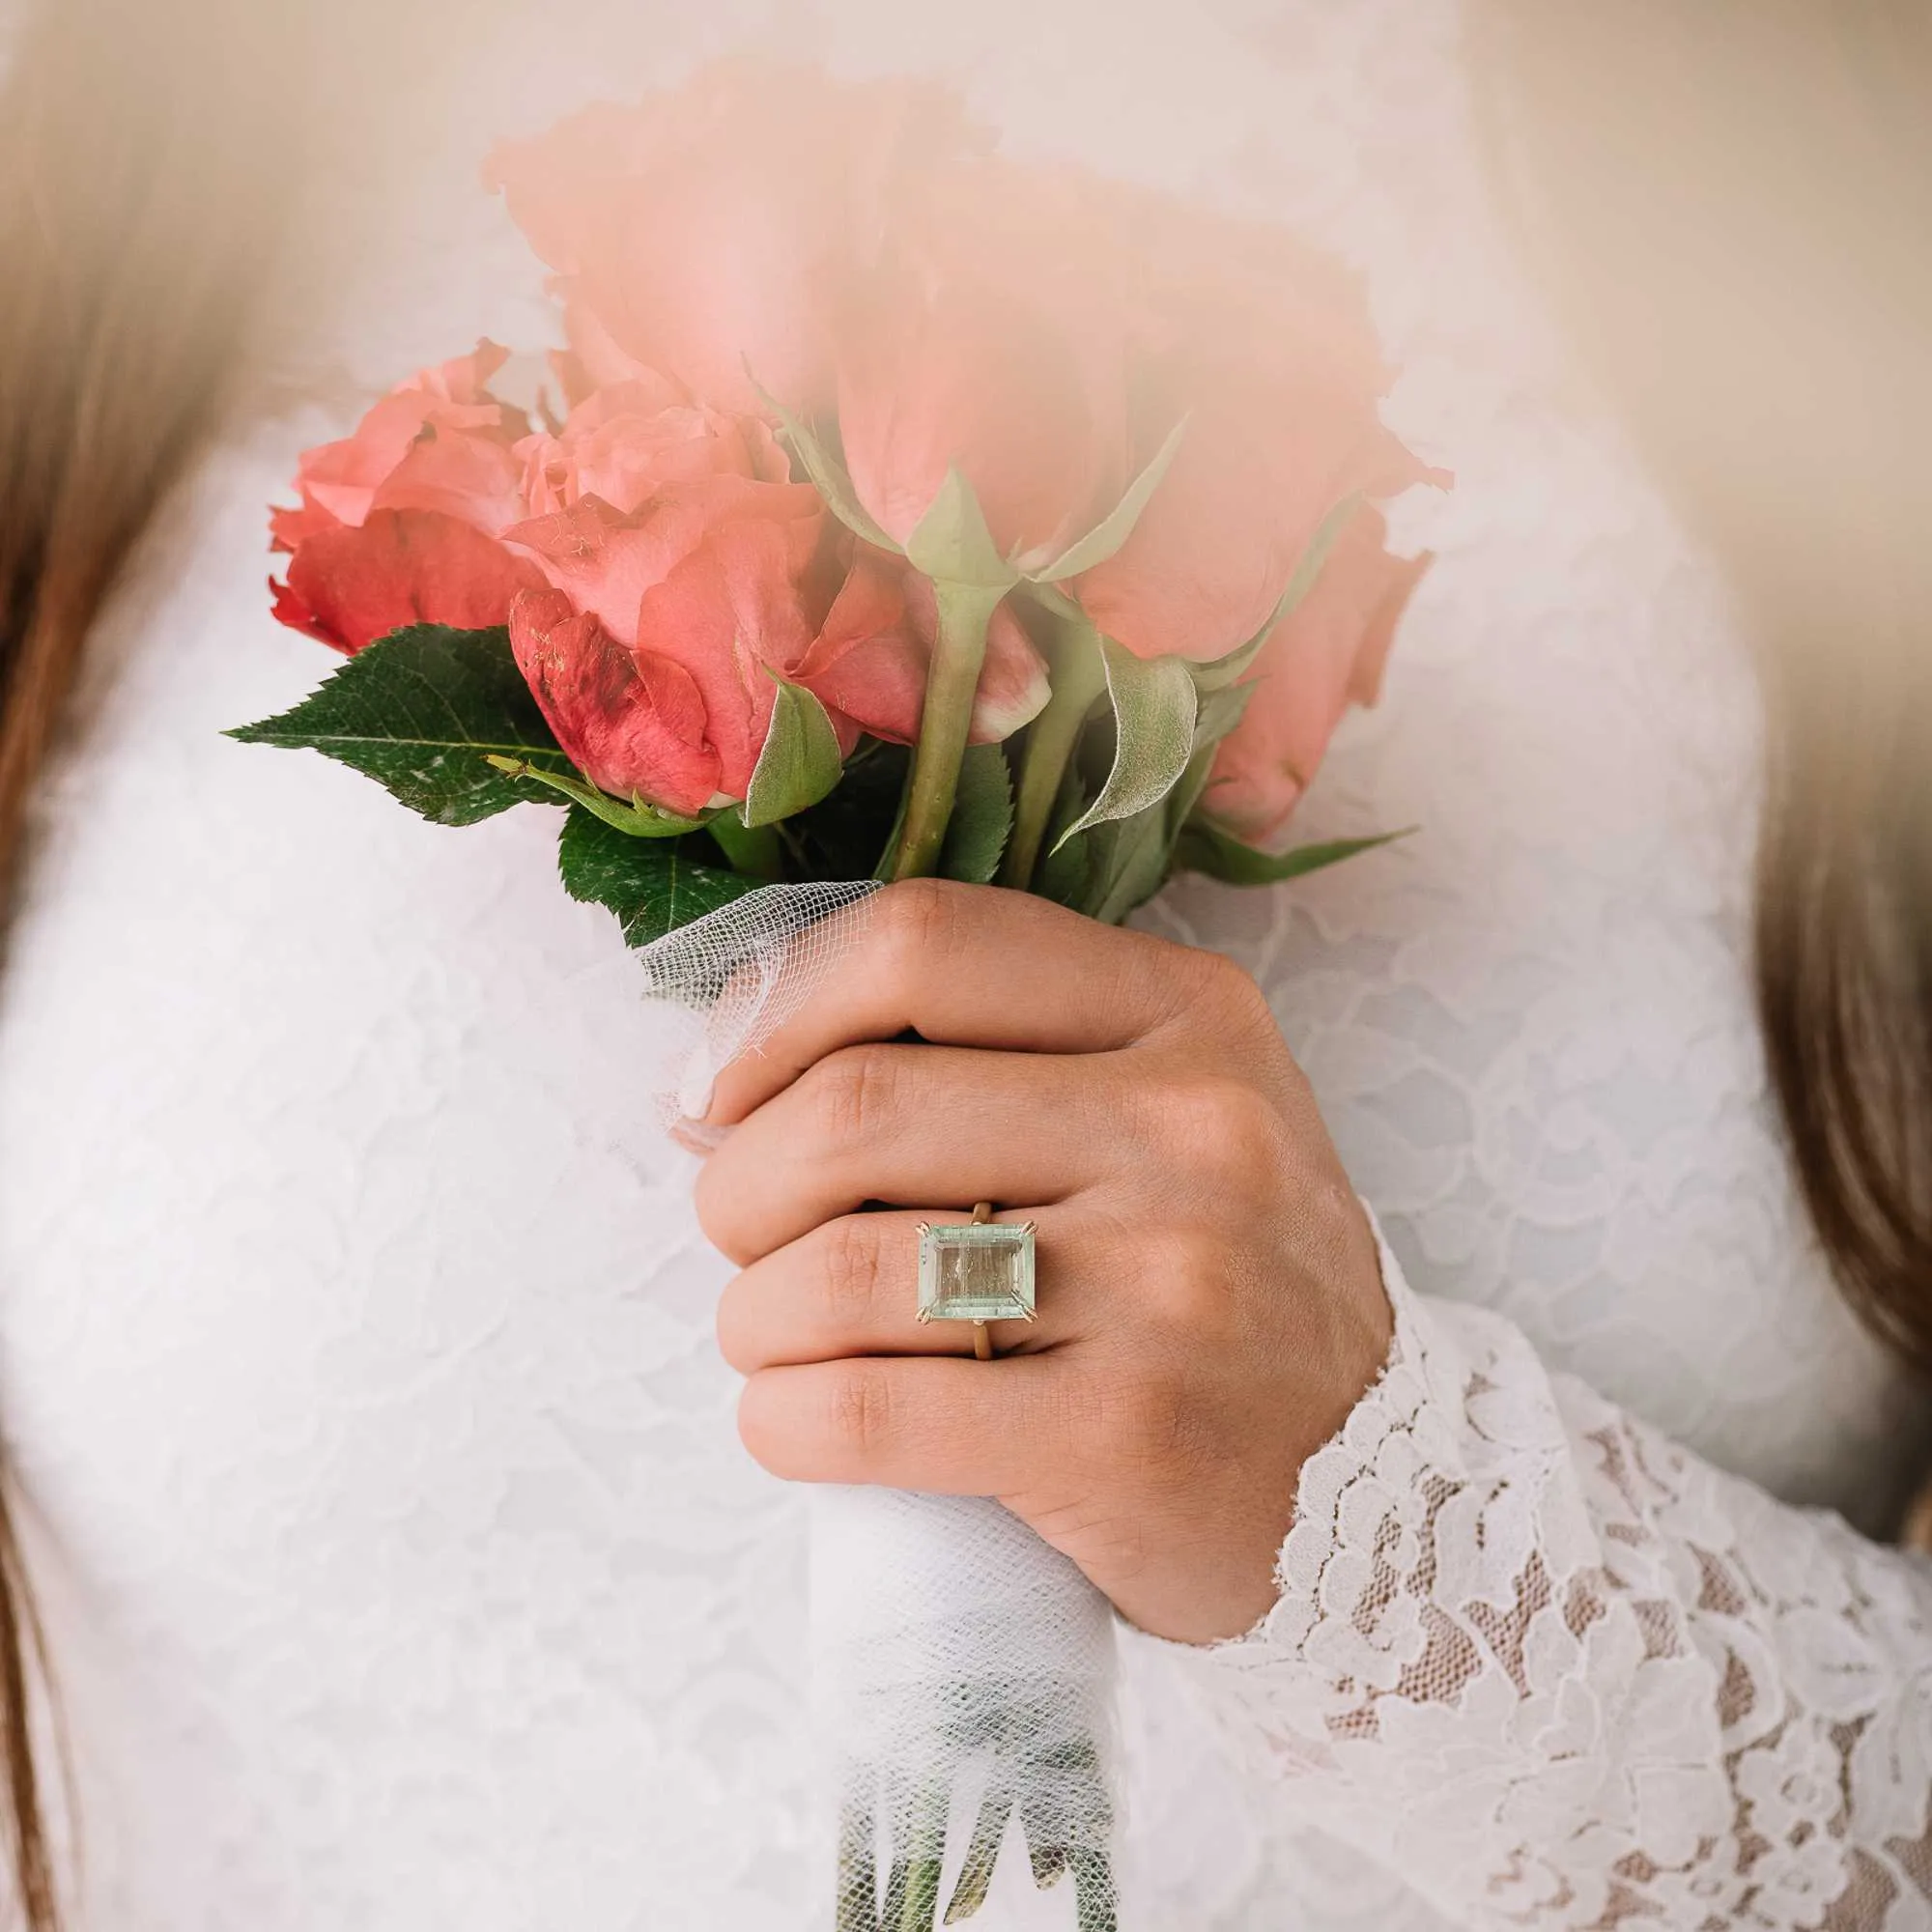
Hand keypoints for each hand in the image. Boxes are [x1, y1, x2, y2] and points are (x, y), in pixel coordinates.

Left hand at [696, 880, 1391, 1644]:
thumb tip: (715, 1076)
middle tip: (744, 1233)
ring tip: (773, 1335)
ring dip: (753, 1312)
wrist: (1377, 1476)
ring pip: (838, 1268)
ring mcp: (1168, 1285)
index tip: (719, 1085)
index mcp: (1187, 1013)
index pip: (922, 944)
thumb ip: (984, 1057)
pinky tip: (793, 1419)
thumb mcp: (1162, 1108)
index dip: (777, 1006)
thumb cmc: (1219, 1277)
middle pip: (853, 1107)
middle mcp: (1191, 1127)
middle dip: (740, 1182)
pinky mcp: (1127, 1439)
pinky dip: (784, 1418)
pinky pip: (870, 1411)